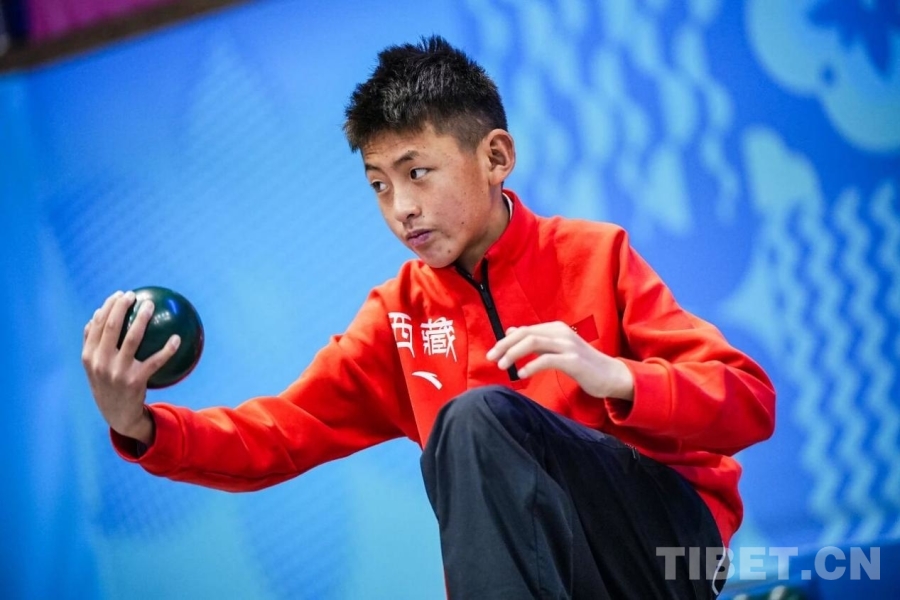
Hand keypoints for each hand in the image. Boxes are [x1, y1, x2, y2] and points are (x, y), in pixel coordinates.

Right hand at [81, 290, 180, 443]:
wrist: (118, 415)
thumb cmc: (108, 385)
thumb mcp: (94, 367)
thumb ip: (93, 343)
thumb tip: (97, 314)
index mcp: (89, 356)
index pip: (97, 325)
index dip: (108, 307)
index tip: (120, 294)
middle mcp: (101, 363)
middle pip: (112, 327)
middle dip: (122, 307)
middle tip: (134, 295)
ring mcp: (117, 372)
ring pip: (132, 338)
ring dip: (142, 318)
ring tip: (150, 305)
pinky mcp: (135, 381)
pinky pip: (155, 360)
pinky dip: (168, 348)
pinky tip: (177, 338)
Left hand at [486, 321, 633, 400]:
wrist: (611, 375)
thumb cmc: (582, 364)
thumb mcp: (556, 349)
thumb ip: (536, 340)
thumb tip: (511, 331)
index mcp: (555, 328)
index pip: (524, 330)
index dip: (505, 341)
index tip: (492, 354)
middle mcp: (560, 332)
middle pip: (525, 334)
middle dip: (505, 346)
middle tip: (491, 359)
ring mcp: (568, 345)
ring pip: (533, 343)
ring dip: (514, 354)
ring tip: (502, 366)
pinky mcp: (574, 360)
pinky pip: (547, 360)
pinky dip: (531, 365)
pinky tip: (521, 374)